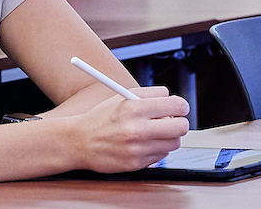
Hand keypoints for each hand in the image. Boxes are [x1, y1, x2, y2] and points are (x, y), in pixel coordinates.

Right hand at [70, 86, 189, 172]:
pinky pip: (160, 156)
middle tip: (172, 121)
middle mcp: (137, 129)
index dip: (181, 106)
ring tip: (153, 133)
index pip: (177, 105)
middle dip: (179, 123)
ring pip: (174, 143)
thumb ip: (150, 96)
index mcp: (134, 107)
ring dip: (168, 137)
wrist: (78, 142)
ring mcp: (137, 148)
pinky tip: (142, 144)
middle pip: (181, 127)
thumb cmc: (101, 118)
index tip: (179, 108)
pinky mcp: (136, 164)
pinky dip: (156, 149)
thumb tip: (173, 101)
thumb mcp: (122, 97)